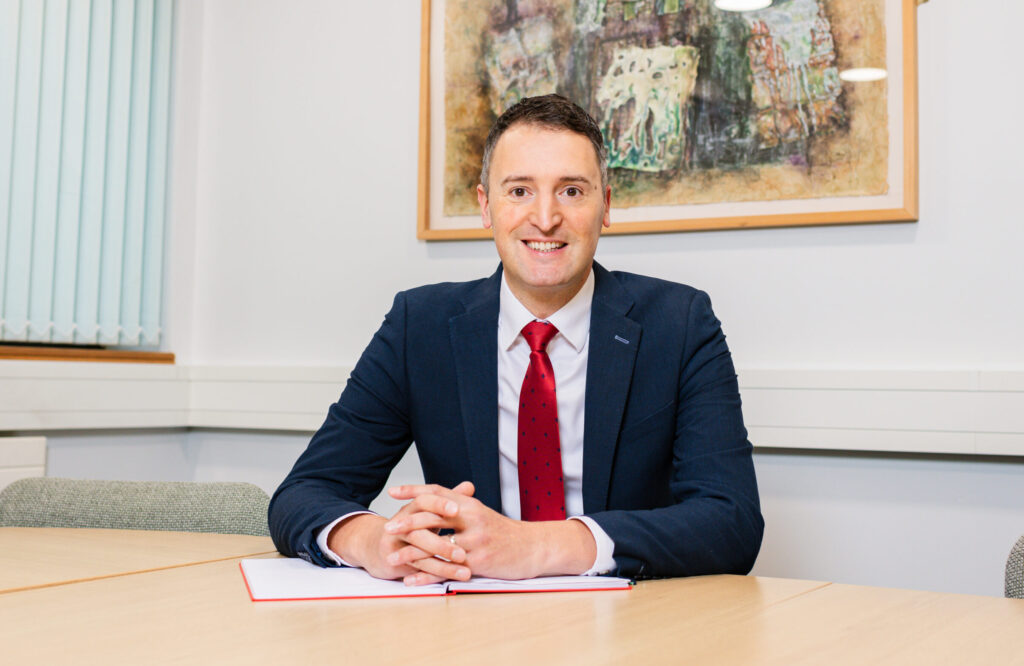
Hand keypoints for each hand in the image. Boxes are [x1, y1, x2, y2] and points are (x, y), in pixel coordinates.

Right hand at [326, 482, 474, 584]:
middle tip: (463, 554)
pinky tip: (446, 581)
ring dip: (441, 565)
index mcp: (412, 509)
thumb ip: (450, 500)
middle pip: (419, 532)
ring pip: (418, 554)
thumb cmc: (411, 528)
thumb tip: (470, 486)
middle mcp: (401, 524)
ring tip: (464, 572)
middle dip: (441, 544)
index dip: (439, 504)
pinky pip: (414, 569)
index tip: (457, 510)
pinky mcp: (393, 561)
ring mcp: (395, 544)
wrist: (379, 546)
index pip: (423, 501)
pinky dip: (430, 577)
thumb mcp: (428, 513)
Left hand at [386, 482, 596, 580]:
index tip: (393, 492)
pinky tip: (411, 579)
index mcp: (471, 504)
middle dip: (406, 522)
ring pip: (436, 545)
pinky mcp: (478, 561)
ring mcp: (475, 541)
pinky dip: (426, 575)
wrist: (534, 548)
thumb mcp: (482, 514)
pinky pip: (446, 569)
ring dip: (411, 552)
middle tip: (387, 528)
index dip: (414, 490)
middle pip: (432, 515)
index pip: (438, 492)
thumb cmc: (505, 532)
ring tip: (392, 557)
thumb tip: (435, 499)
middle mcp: (472, 518)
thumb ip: (460, 507)